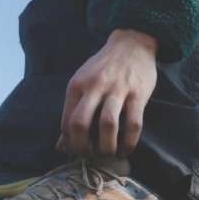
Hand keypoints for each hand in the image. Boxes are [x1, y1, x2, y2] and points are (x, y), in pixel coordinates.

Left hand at [58, 29, 157, 157]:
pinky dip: (128, 143)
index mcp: (77, 84)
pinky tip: (125, 151)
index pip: (67, 120)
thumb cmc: (104, 67)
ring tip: (107, 155)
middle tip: (88, 157)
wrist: (132, 43)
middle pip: (81, 123)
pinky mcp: (138, 94)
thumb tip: (60, 146)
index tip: (77, 151)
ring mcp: (117, 89)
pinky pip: (133, 124)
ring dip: (106, 147)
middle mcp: (94, 86)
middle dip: (82, 147)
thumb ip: (72, 113)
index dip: (70, 142)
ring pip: (107, 125)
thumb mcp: (82, 83)